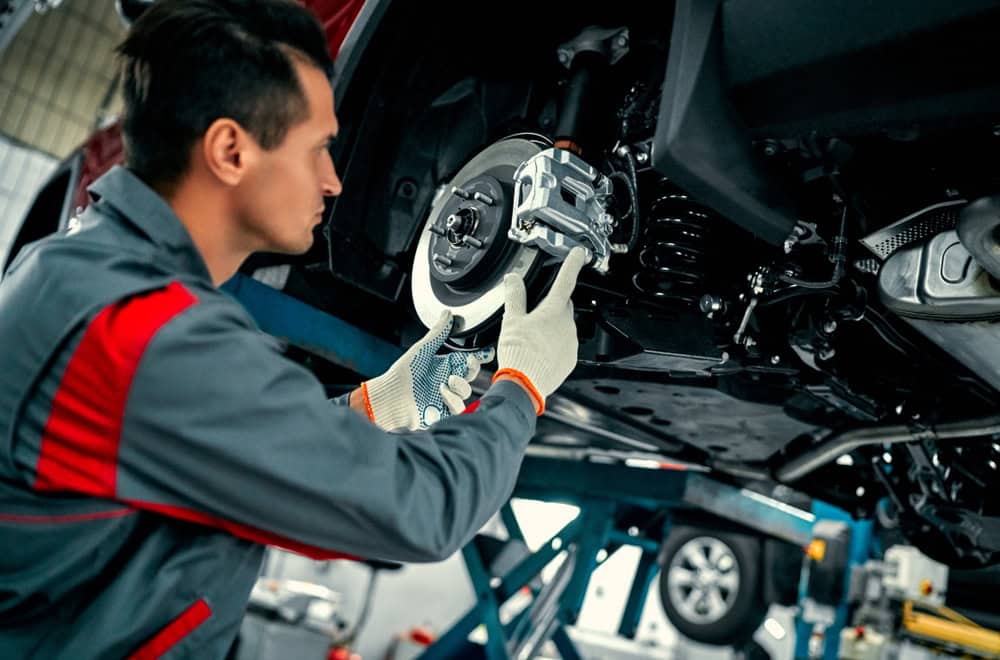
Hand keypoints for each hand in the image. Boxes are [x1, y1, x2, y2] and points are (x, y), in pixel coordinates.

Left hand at [361, 311, 493, 430]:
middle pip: (471, 374)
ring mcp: (446, 397)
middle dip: (473, 368)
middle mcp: (447, 380)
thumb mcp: (422, 350)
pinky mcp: (444, 411)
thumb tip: (447, 314)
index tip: (487, 352)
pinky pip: (459, 407)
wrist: (391, 397)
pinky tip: (441, 394)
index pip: (467, 359)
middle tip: (467, 362)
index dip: (480, 356)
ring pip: (467, 391)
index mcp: (444, 365)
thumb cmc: (402, 373)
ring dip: (460, 385)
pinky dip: (453, 400)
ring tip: (445, 383)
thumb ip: (437, 333)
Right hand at [493, 247, 586, 413]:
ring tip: (532, 339)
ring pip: (563, 327)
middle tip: (533, 314)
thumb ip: (515, 296)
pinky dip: (553, 346)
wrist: (524, 385)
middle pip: (562, 306)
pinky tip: (538, 352)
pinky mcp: (570, 359)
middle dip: (551, 305)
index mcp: (553, 311)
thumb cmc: (519, 354)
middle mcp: (567, 325)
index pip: (566, 280)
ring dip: (551, 328)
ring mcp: (571, 343)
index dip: (572, 264)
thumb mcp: (511, 320)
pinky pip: (564, 346)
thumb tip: (513, 278)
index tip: (579, 253)